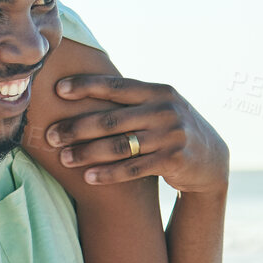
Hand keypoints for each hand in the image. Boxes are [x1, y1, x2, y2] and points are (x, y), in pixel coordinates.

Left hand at [44, 75, 229, 193]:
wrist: (211, 159)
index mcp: (158, 91)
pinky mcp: (173, 160)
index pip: (116, 85)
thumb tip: (83, 86)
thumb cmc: (171, 128)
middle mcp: (165, 110)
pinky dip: (108, 173)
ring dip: (87, 153)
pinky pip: (133, 168)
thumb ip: (132, 99)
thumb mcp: (159, 106)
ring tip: (64, 159)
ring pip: (120, 146)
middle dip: (77, 127)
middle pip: (112, 119)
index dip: (86, 86)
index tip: (58, 90)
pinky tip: (88, 177)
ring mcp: (170, 135)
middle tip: (51, 135)